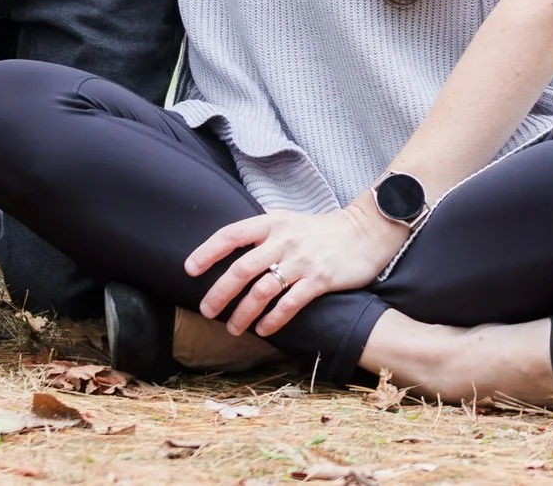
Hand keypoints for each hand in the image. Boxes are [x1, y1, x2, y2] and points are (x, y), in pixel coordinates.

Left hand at [183, 203, 408, 336]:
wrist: (364, 233)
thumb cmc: (320, 231)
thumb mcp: (288, 221)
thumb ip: (262, 232)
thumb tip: (230, 247)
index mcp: (271, 222)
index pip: (231, 234)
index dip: (207, 251)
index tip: (189, 269)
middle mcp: (283, 240)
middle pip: (242, 268)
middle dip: (220, 292)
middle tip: (206, 310)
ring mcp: (302, 260)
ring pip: (263, 290)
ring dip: (244, 312)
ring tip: (232, 328)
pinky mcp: (320, 279)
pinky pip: (290, 303)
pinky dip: (274, 319)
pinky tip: (263, 330)